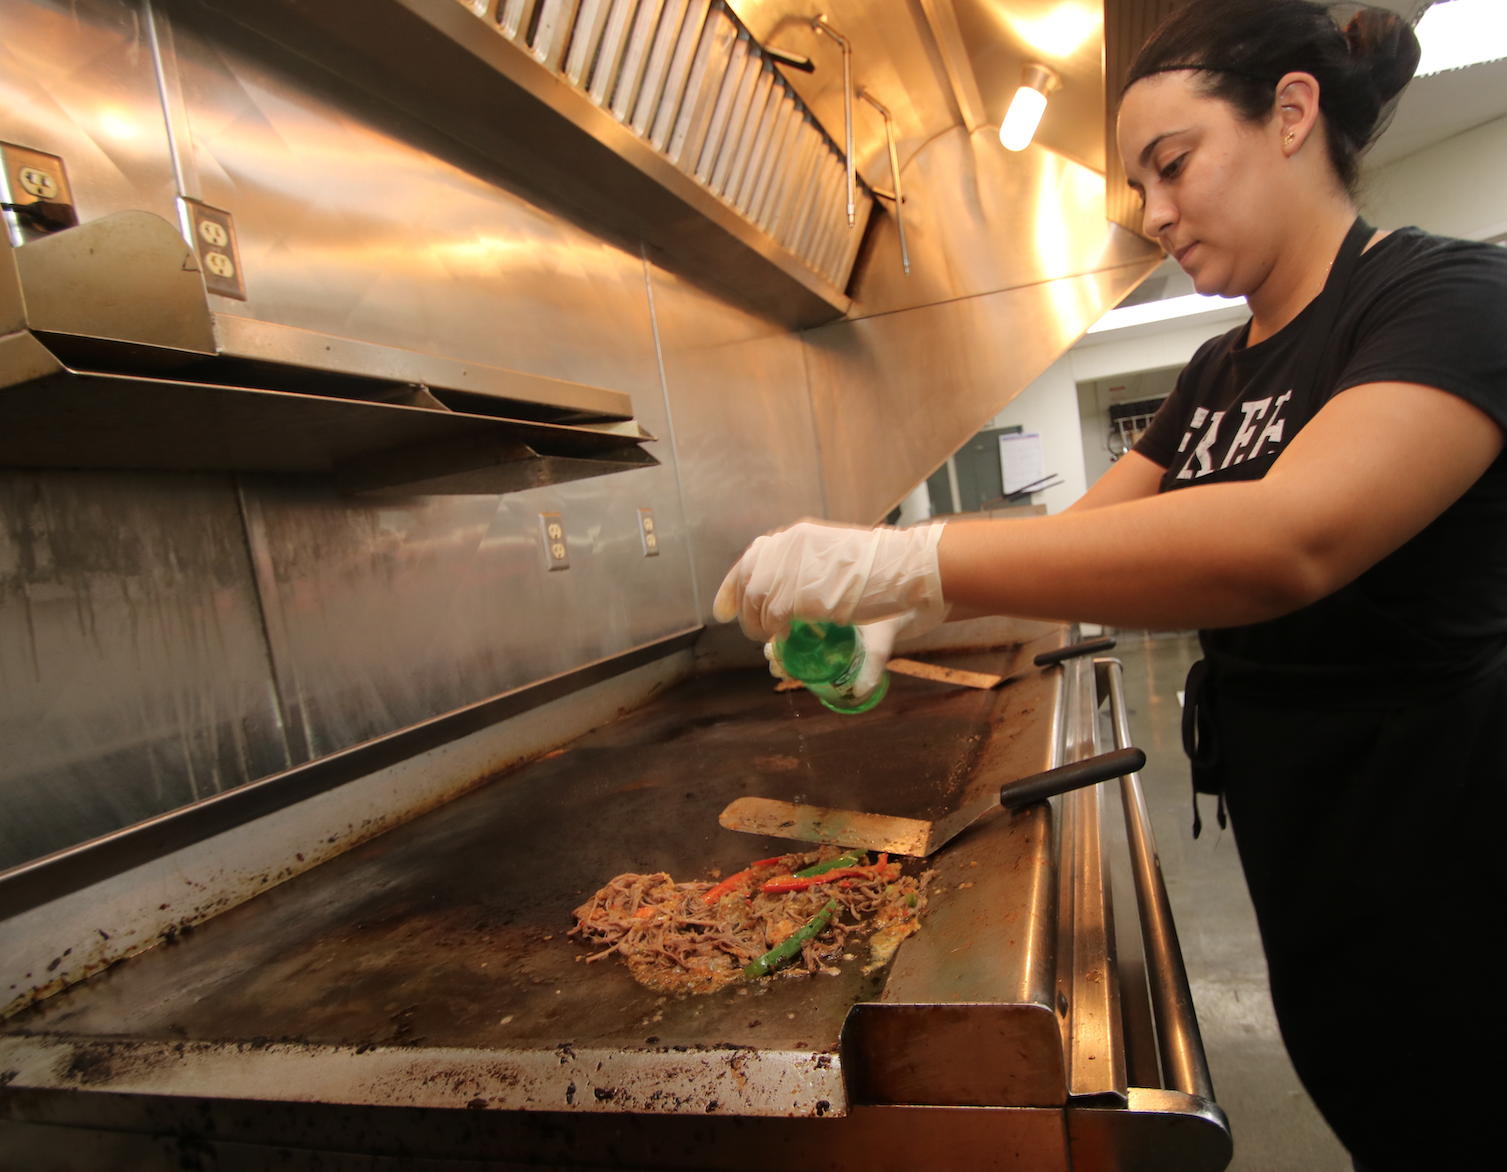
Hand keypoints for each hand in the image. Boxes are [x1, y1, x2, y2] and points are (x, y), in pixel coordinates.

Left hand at [713, 519, 947, 641]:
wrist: (907, 570)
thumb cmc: (879, 570)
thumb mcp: (834, 560)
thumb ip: (807, 571)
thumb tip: (780, 594)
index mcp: (797, 537)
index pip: (751, 558)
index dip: (730, 587)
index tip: (722, 612)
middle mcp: (791, 546)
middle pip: (748, 580)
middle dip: (744, 611)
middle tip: (756, 632)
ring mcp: (797, 567)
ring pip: (757, 600)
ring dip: (758, 624)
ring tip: (772, 638)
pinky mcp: (805, 592)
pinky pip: (774, 614)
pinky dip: (774, 629)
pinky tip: (785, 636)